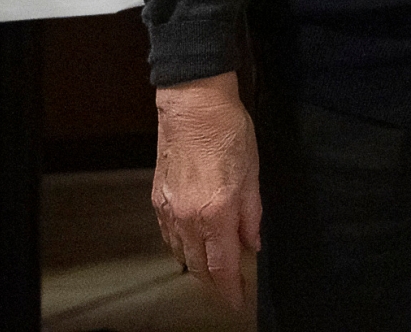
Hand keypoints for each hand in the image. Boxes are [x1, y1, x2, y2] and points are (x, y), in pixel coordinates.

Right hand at [152, 72, 260, 310]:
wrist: (193, 107)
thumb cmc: (228, 134)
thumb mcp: (252, 175)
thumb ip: (252, 215)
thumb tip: (252, 244)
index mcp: (215, 214)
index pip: (222, 266)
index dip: (230, 289)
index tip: (237, 303)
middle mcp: (187, 219)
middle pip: (198, 266)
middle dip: (214, 283)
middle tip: (229, 289)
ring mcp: (169, 210)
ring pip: (181, 253)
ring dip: (198, 265)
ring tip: (214, 269)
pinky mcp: (158, 199)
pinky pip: (169, 235)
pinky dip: (182, 246)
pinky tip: (192, 244)